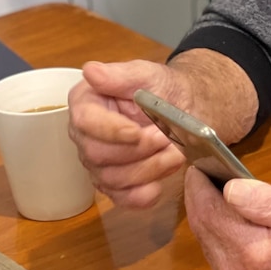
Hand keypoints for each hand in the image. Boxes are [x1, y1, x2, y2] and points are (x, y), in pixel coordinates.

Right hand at [69, 49, 259, 208]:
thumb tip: (91, 71)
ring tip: (175, 152)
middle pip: (97, 155)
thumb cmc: (163, 88)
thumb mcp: (148, 73)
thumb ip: (121, 74)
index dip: (111, 130)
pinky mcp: (116, 184)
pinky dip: (141, 196)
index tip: (137, 131)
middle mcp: (86, 135)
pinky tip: (158, 186)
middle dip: (138, 150)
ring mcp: (99, 163)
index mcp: (88, 102)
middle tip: (166, 137)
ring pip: (113, 179)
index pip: (84, 121)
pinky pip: (122, 199)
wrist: (185, 109)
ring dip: (149, 168)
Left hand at [183, 168, 270, 269]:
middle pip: (202, 228)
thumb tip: (228, 187)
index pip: (208, 213)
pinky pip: (217, 255)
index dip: (198, 185)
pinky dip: (217, 231)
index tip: (198, 162)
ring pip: (207, 242)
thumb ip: (266, 200)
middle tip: (203, 169)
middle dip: (199, 197)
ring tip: (213, 186)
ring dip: (207, 214)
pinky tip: (228, 214)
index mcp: (251, 254)